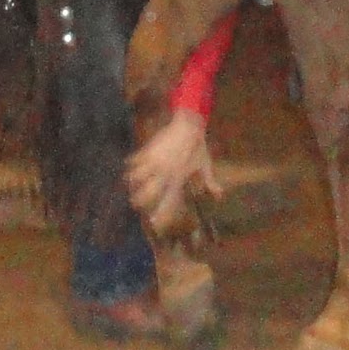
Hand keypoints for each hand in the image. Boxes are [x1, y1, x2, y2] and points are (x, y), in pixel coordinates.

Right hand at [125, 108, 219, 233]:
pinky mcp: (148, 151)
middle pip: (148, 194)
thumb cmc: (198, 147)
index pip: (169, 201)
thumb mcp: (206, 165)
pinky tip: (129, 165)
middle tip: (136, 203)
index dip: (161, 214)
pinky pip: (134, 161)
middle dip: (140, 201)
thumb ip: (210, 182)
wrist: (189, 125)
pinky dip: (130, 164)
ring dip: (133, 183)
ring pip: (137, 178)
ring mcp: (155, 163)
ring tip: (131, 184)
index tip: (154, 224)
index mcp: (178, 179)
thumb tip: (220, 197)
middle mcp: (165, 174)